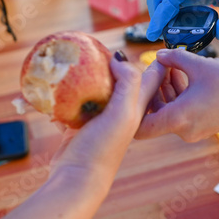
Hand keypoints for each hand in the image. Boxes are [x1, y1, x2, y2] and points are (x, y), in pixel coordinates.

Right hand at [49, 55, 165, 178]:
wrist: (76, 176)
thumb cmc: (103, 148)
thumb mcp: (122, 113)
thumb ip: (128, 84)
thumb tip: (119, 59)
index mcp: (137, 106)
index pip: (152, 78)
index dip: (156, 61)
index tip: (152, 43)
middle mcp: (121, 109)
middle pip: (124, 79)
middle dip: (119, 63)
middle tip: (106, 45)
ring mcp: (101, 115)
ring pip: (99, 88)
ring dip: (92, 74)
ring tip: (82, 57)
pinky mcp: (81, 122)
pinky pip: (76, 101)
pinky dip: (70, 92)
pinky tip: (62, 82)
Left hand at [135, 49, 218, 142]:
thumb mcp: (200, 65)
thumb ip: (173, 59)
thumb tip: (157, 55)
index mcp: (179, 119)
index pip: (140, 127)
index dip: (133, 107)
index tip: (137, 84)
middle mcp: (185, 130)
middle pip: (154, 115)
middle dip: (152, 90)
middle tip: (156, 65)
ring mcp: (195, 129)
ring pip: (168, 112)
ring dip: (165, 90)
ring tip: (170, 64)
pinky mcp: (204, 124)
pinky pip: (181, 111)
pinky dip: (177, 94)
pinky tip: (182, 72)